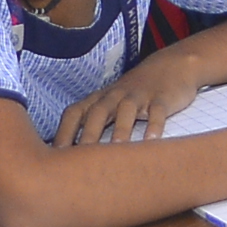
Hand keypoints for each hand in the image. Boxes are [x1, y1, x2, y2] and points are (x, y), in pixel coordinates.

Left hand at [55, 61, 194, 145]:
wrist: (171, 66)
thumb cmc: (134, 95)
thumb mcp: (112, 104)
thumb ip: (94, 126)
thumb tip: (72, 158)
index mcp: (99, 99)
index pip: (75, 113)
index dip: (63, 132)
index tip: (54, 157)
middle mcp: (115, 96)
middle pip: (98, 112)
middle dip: (88, 135)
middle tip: (81, 161)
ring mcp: (138, 95)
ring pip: (126, 110)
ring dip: (120, 130)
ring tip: (116, 151)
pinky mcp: (161, 97)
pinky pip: (157, 111)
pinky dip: (155, 125)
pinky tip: (152, 142)